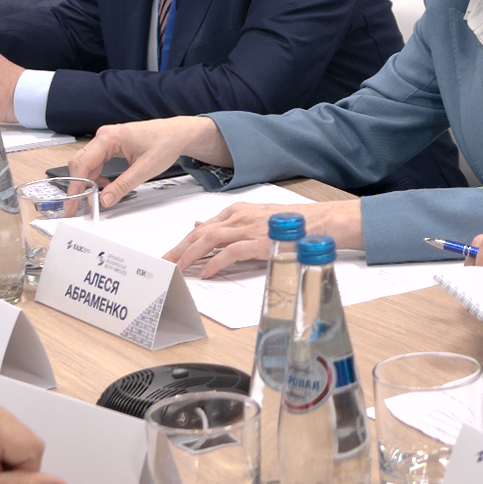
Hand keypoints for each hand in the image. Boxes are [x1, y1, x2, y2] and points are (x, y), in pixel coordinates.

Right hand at [68, 117, 227, 206]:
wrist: (176, 133)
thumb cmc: (165, 143)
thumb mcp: (145, 168)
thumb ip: (123, 185)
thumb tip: (105, 200)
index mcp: (109, 137)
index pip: (83, 164)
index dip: (76, 186)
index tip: (73, 203)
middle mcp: (104, 136)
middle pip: (80, 163)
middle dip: (77, 185)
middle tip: (75, 206)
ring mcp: (106, 140)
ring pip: (86, 163)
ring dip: (86, 182)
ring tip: (89, 200)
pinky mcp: (111, 145)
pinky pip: (96, 162)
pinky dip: (95, 176)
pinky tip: (102, 187)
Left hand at [162, 199, 358, 278]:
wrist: (318, 223)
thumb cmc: (290, 224)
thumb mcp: (255, 218)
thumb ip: (228, 223)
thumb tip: (201, 225)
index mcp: (238, 210)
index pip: (204, 226)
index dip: (184, 241)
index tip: (171, 253)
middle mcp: (239, 217)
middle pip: (200, 232)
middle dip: (179, 248)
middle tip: (164, 263)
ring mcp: (249, 228)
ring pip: (209, 240)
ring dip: (190, 255)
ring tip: (177, 269)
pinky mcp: (259, 242)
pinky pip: (230, 253)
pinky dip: (215, 262)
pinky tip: (205, 272)